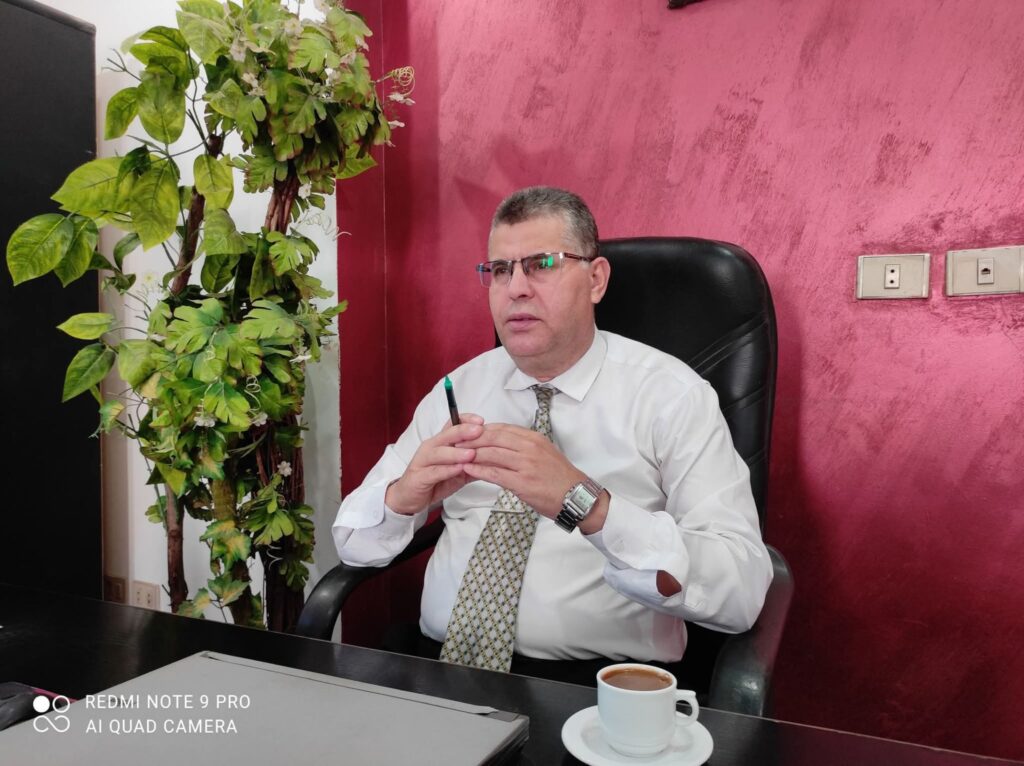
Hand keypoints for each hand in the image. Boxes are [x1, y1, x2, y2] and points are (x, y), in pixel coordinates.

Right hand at [386, 414, 483, 514]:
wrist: (410, 497)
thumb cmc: (434, 480)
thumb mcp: (458, 470)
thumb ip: (473, 462)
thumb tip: (495, 458)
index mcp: (440, 442)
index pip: (452, 424)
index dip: (466, 420)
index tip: (481, 421)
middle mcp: (431, 447)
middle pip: (446, 434)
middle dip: (463, 431)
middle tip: (479, 430)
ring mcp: (423, 461)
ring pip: (439, 452)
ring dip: (456, 452)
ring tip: (471, 453)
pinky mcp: (419, 477)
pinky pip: (434, 472)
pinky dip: (446, 470)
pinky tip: (458, 469)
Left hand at [459, 423, 587, 519]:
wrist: (575, 496)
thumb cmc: (558, 477)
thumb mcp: (543, 452)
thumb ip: (522, 446)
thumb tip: (500, 443)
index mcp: (533, 438)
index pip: (501, 428)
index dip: (481, 429)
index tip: (467, 432)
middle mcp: (529, 447)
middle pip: (493, 438)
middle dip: (471, 439)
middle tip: (455, 441)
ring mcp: (526, 465)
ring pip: (492, 454)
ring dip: (471, 453)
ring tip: (456, 454)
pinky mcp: (522, 482)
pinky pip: (495, 473)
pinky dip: (478, 470)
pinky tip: (467, 469)